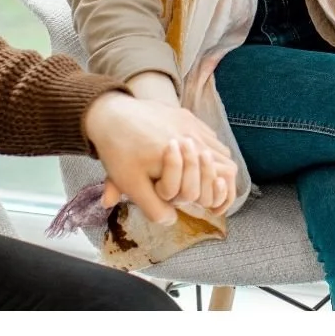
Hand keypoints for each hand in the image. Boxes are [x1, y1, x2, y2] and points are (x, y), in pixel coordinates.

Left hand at [113, 74, 236, 213]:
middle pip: (226, 163)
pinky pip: (207, 133)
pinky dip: (206, 148)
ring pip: (219, 147)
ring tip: (200, 179)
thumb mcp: (132, 186)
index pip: (222, 177)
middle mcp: (192, 138)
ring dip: (214, 165)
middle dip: (220, 182)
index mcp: (184, 157)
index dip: (220, 197)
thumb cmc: (119, 151)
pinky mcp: (184, 115)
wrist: (107, 113)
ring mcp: (190, 123)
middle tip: (207, 196)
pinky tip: (192, 158)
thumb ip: (154, 208)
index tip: (211, 208)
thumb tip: (172, 222)